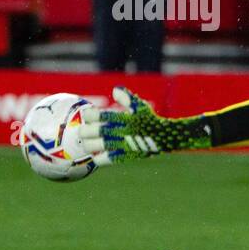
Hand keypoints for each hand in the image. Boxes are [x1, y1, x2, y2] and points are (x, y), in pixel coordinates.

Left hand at [78, 87, 204, 162]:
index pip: (100, 115)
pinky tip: (95, 155)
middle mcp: (123, 130)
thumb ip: (127, 98)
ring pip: (99, 145)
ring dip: (89, 145)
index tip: (87, 116)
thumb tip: (115, 90)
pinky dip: (99, 158)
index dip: (89, 116)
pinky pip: (108, 159)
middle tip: (82, 131)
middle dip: (85, 131)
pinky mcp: (127, 155)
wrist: (166, 137)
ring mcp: (125, 144)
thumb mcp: (140, 106)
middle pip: (97, 131)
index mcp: (124, 117)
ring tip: (86, 144)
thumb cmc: (149, 119)